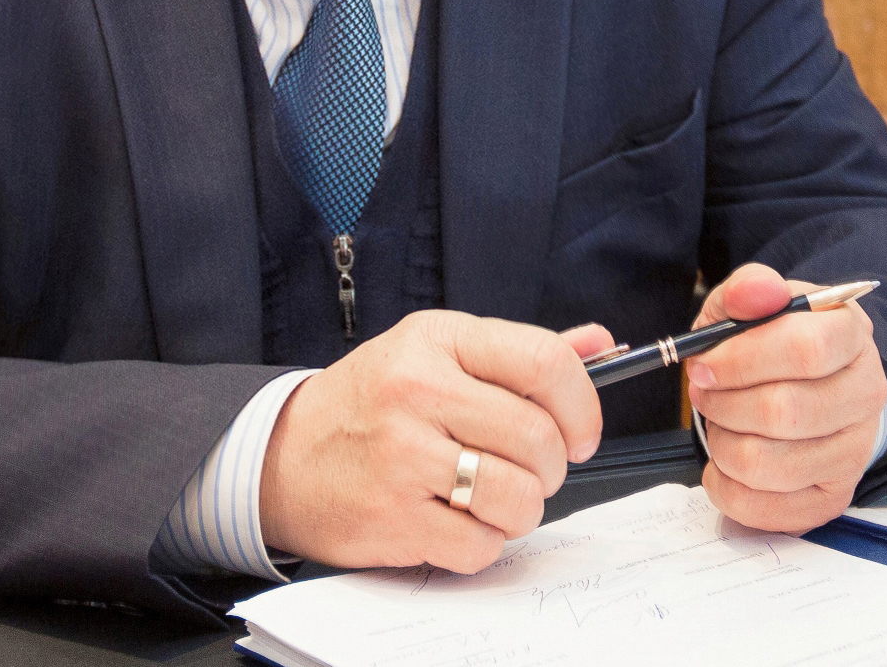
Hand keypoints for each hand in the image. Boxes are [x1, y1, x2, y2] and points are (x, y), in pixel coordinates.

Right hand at [259, 311, 613, 571]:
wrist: (284, 453)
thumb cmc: (373, 401)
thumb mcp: (436, 353)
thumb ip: (517, 354)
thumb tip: (601, 344)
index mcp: (438, 340)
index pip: (543, 361)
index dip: (582, 405)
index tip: (581, 432)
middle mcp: (418, 391)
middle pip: (537, 437)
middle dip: (552, 465)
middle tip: (533, 469)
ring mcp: (402, 456)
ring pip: (516, 496)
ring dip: (522, 507)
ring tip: (495, 496)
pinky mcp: (392, 517)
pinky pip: (480, 545)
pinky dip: (484, 542)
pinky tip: (459, 519)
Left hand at [685, 263, 886, 533]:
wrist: (805, 385)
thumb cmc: (773, 343)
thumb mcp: (754, 304)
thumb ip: (748, 289)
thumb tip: (755, 291)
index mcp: (851, 334)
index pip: (805, 350)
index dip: (742, 360)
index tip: (704, 364)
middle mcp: (866, 394)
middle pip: (785, 412)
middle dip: (723, 404)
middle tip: (704, 392)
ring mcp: (855, 451)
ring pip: (768, 464)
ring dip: (721, 443)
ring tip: (720, 422)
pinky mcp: (832, 497)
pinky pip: (764, 508)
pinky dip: (726, 486)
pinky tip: (727, 460)